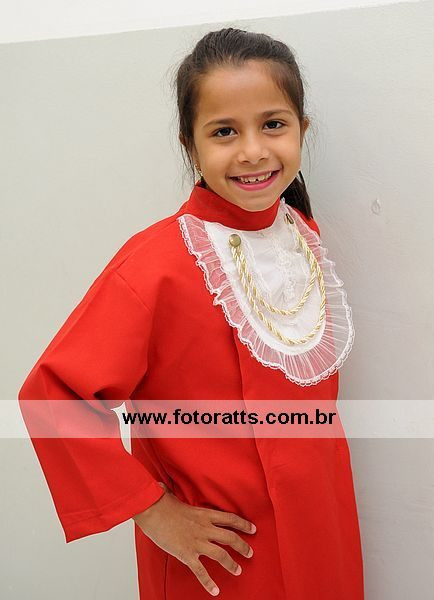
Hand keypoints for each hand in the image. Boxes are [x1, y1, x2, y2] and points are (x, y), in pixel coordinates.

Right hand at [133, 482, 255, 595]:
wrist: (152, 511)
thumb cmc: (162, 503)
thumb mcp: (175, 497)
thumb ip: (176, 495)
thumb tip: (164, 487)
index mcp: (204, 514)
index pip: (230, 518)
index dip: (243, 524)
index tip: (253, 528)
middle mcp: (205, 528)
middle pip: (230, 538)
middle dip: (243, 546)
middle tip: (250, 553)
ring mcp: (197, 542)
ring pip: (221, 555)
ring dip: (231, 564)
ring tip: (238, 570)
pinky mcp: (187, 554)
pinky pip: (201, 571)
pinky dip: (209, 582)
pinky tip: (215, 591)